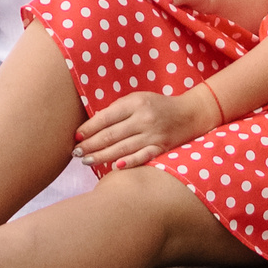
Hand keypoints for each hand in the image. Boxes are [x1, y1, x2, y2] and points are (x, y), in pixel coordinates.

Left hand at [74, 85, 221, 171]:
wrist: (190, 114)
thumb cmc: (158, 106)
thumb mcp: (138, 99)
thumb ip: (118, 110)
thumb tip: (93, 126)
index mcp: (136, 103)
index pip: (106, 118)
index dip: (89, 129)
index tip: (76, 138)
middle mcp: (144, 119)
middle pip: (111, 135)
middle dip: (91, 145)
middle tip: (76, 153)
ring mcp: (153, 134)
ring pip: (122, 148)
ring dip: (102, 156)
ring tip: (86, 161)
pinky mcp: (162, 148)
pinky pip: (143, 157)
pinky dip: (129, 162)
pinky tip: (114, 167)